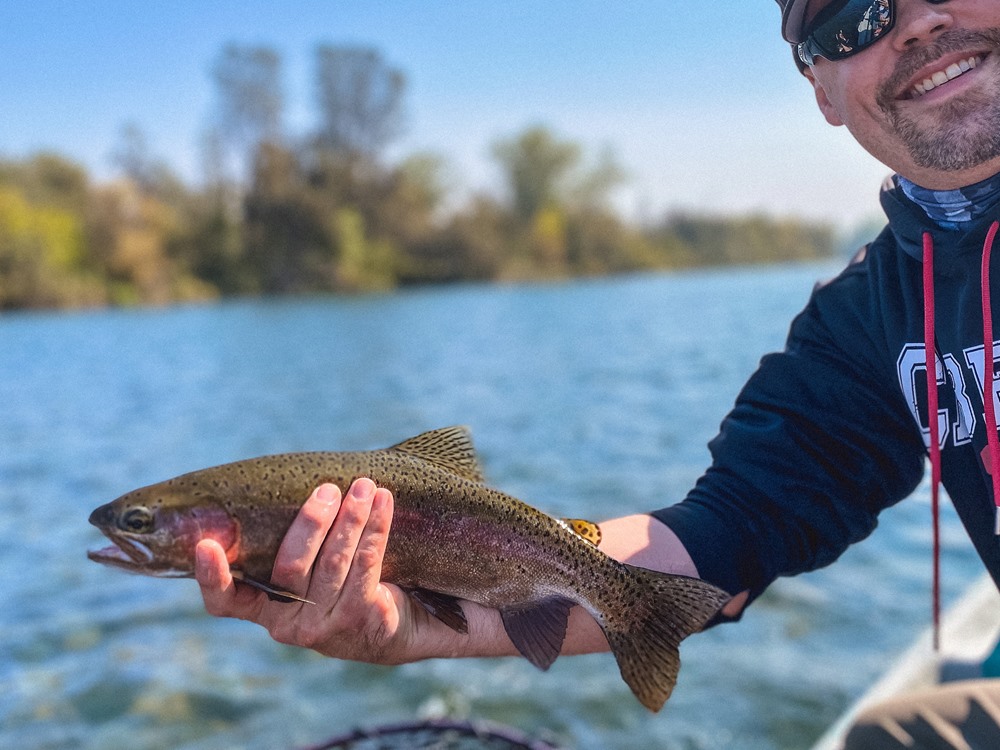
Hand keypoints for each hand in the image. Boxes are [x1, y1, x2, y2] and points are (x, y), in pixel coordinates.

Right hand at [195, 478, 417, 663]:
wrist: (390, 631)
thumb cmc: (338, 587)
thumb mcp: (307, 577)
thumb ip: (290, 547)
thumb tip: (283, 483)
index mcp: (264, 609)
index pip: (226, 601)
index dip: (213, 578)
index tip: (205, 545)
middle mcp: (289, 623)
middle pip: (291, 567)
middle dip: (311, 523)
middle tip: (327, 490)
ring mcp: (324, 624)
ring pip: (335, 561)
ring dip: (352, 517)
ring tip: (363, 486)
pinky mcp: (359, 616)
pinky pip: (367, 562)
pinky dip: (376, 526)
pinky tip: (383, 502)